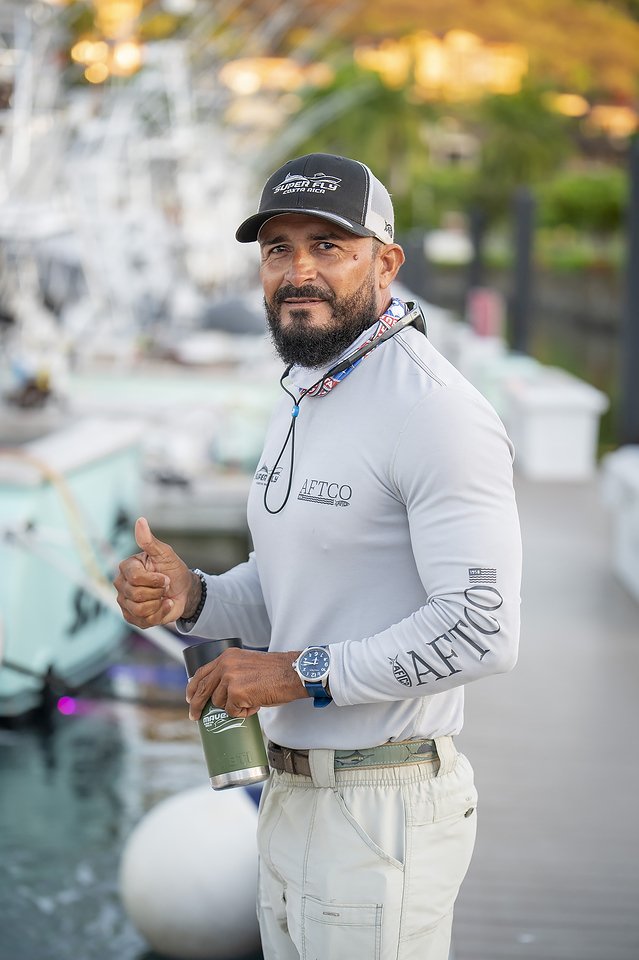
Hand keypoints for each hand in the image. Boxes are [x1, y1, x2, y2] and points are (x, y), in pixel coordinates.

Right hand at [113, 517, 194, 626]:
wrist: (183, 590)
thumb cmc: (173, 570)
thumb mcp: (165, 554)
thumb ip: (150, 541)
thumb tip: (140, 521)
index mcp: (127, 567)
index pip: (136, 578)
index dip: (156, 579)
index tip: (165, 576)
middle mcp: (121, 584)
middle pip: (137, 595)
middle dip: (158, 591)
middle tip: (164, 586)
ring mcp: (124, 602)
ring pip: (139, 609)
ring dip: (158, 603)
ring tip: (162, 596)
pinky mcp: (131, 617)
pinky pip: (144, 621)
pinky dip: (159, 614)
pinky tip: (163, 606)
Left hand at [186, 648, 306, 719]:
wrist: (292, 673)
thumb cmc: (275, 672)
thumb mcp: (248, 665)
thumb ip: (232, 673)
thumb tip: (220, 695)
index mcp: (227, 656)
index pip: (202, 672)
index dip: (193, 687)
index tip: (190, 698)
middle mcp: (225, 665)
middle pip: (202, 689)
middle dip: (196, 706)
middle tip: (195, 716)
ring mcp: (230, 679)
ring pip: (219, 703)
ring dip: (233, 707)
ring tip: (251, 702)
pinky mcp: (236, 693)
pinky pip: (232, 712)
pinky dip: (243, 713)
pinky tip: (256, 705)